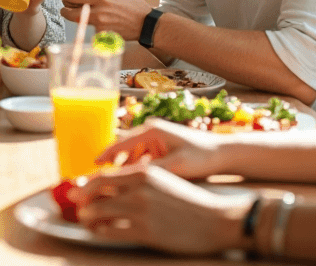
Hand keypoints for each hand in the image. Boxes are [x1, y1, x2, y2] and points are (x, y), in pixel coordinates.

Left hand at [60, 0, 149, 40]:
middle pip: (68, 12)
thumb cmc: (134, 3)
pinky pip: (89, 29)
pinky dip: (91, 25)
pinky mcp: (101, 35)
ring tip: (88, 12)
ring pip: (77, 21)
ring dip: (78, 16)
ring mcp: (99, 25)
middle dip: (66, 9)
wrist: (145, 24)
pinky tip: (102, 22)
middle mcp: (98, 11)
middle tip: (70, 7)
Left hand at [71, 163, 251, 253]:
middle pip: (96, 193)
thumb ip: (139, 180)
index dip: (86, 184)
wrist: (216, 220)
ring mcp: (141, 211)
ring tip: (86, 220)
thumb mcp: (164, 180)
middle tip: (76, 206)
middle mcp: (139, 189)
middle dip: (81, 200)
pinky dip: (100, 232)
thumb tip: (113, 183)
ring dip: (88, 217)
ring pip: (99, 213)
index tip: (77, 189)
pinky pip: (111, 233)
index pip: (104, 176)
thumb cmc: (189, 201)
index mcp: (144, 172)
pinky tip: (99, 232)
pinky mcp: (145, 232)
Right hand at [94, 119, 231, 178]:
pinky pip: (142, 157)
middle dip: (111, 164)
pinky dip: (135, 168)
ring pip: (132, 154)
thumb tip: (125, 180)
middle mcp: (151, 129)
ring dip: (124, 168)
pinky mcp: (161, 145)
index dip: (104, 156)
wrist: (223, 153)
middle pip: (123, 148)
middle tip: (99, 180)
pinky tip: (134, 183)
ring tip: (114, 185)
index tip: (91, 167)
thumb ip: (149, 171)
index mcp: (152, 130)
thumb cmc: (202, 157)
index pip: (120, 143)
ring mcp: (156, 137)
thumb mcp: (174, 166)